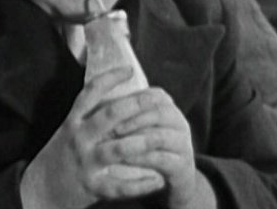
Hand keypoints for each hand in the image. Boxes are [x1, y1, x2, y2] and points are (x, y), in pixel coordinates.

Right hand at [20, 67, 164, 208]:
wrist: (39, 189)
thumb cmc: (58, 157)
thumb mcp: (67, 131)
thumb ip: (87, 118)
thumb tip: (117, 102)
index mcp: (73, 122)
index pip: (90, 94)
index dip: (109, 79)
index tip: (128, 70)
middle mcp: (78, 138)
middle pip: (109, 116)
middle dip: (135, 105)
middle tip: (157, 98)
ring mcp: (85, 162)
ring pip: (118, 149)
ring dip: (142, 143)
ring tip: (162, 138)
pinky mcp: (91, 186)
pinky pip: (119, 185)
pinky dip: (140, 184)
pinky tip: (158, 180)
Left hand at [111, 88, 204, 208]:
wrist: (169, 180)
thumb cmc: (144, 145)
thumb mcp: (137, 126)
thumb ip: (123, 110)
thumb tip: (93, 99)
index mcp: (166, 106)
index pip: (151, 95)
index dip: (130, 99)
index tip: (107, 106)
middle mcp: (178, 122)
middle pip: (158, 112)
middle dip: (131, 118)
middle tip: (109, 127)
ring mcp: (183, 144)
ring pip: (159, 136)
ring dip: (134, 140)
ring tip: (113, 144)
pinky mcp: (182, 167)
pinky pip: (161, 160)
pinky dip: (141, 159)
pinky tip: (124, 160)